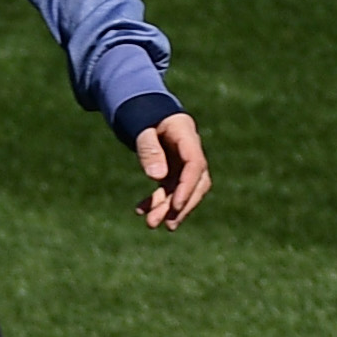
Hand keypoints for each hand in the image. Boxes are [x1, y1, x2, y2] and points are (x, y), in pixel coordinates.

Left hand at [134, 112, 209, 229]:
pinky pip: (168, 190)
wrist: (148, 112)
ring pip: (182, 190)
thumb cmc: (145, 115)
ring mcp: (183, 163)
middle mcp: (190, 152)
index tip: (175, 206)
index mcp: (186, 136)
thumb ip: (149, 148)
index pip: (195, 164)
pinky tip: (140, 210)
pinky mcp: (174, 171)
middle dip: (182, 205)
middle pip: (196, 183)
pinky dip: (155, 201)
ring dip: (168, 208)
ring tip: (151, 223)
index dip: (187, 186)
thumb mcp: (143, 127)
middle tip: (167, 225)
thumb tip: (156, 176)